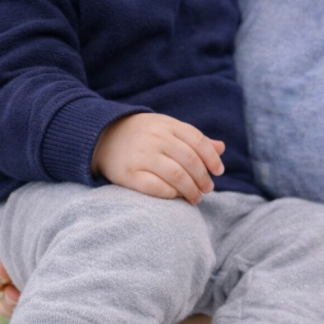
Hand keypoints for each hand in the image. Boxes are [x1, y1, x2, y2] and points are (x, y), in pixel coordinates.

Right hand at [92, 113, 224, 204]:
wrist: (102, 136)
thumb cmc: (142, 134)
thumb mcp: (167, 128)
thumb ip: (193, 139)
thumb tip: (221, 148)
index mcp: (168, 125)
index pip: (198, 142)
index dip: (212, 159)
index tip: (218, 172)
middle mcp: (156, 138)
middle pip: (190, 161)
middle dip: (203, 178)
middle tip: (207, 189)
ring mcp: (142, 156)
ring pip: (177, 176)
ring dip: (191, 190)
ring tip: (195, 198)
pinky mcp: (129, 174)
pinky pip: (156, 187)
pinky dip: (171, 194)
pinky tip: (176, 196)